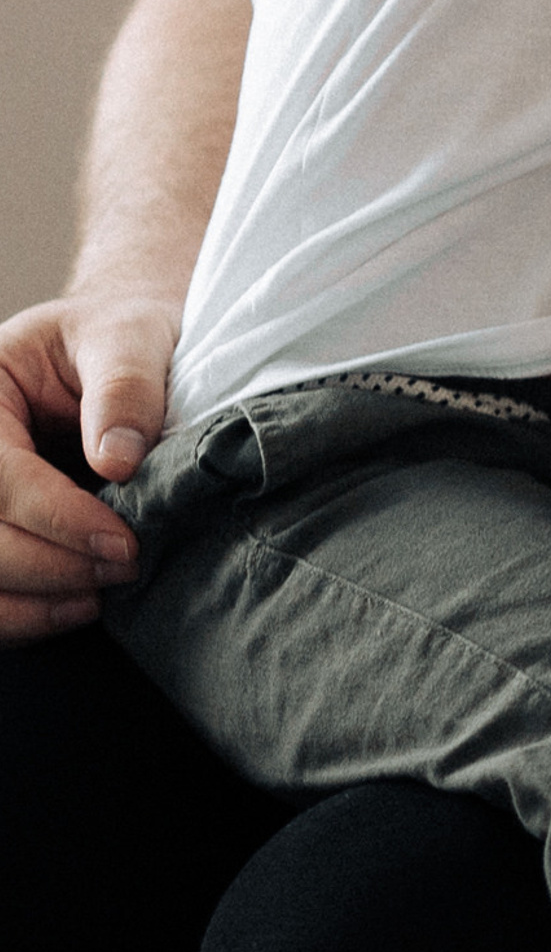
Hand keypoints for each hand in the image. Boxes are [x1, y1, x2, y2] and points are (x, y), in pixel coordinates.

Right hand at [0, 291, 172, 639]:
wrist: (117, 352)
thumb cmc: (119, 338)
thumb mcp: (129, 337)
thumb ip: (126, 388)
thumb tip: (118, 459)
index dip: (56, 518)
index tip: (123, 545)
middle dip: (47, 564)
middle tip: (124, 569)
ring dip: (30, 601)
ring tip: (98, 597)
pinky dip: (19, 614)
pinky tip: (73, 607)